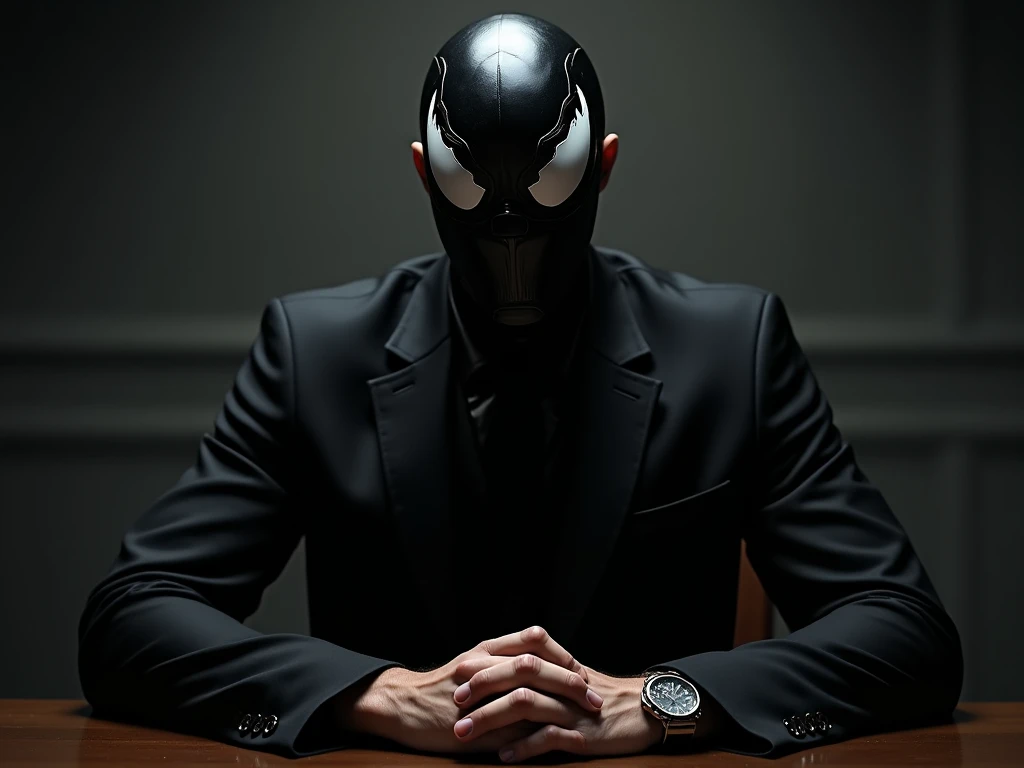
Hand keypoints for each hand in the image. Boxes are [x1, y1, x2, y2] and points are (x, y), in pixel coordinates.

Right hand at [335, 626, 593, 752]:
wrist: (402, 705)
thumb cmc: (442, 687)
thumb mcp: (473, 664)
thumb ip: (504, 663)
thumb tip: (546, 671)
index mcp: (486, 649)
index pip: (534, 639)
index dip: (562, 654)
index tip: (583, 670)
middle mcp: (483, 664)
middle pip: (535, 664)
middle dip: (569, 680)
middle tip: (593, 696)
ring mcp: (476, 693)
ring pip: (525, 693)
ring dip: (557, 705)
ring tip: (581, 716)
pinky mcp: (470, 722)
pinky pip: (508, 726)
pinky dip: (532, 733)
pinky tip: (552, 740)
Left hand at [456, 666, 662, 761]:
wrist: (645, 713)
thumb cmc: (601, 698)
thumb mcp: (569, 681)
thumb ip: (540, 676)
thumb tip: (498, 676)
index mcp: (558, 665)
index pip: (517, 654)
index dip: (486, 662)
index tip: (456, 673)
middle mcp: (562, 683)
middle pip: (517, 674)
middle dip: (482, 687)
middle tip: (455, 701)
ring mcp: (572, 708)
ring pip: (526, 704)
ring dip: (491, 718)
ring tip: (466, 732)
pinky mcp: (584, 734)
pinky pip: (549, 738)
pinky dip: (523, 747)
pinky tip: (503, 756)